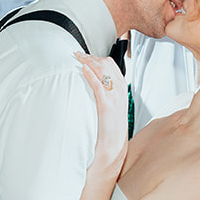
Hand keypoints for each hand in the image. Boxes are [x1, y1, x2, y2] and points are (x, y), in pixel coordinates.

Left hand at [76, 52, 127, 175]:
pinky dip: (90, 74)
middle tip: (78, 54)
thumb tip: (94, 84)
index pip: (112, 65)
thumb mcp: (111, 107)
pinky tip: (82, 69)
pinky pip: (99, 85)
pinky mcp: (107, 105)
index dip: (97, 58)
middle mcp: (120, 91)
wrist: (113, 145)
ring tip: (78, 57)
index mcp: (122, 90)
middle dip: (92, 56)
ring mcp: (115, 97)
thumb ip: (106, 93)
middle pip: (107, 64)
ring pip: (104, 70)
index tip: (85, 55)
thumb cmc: (110, 128)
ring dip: (89, 61)